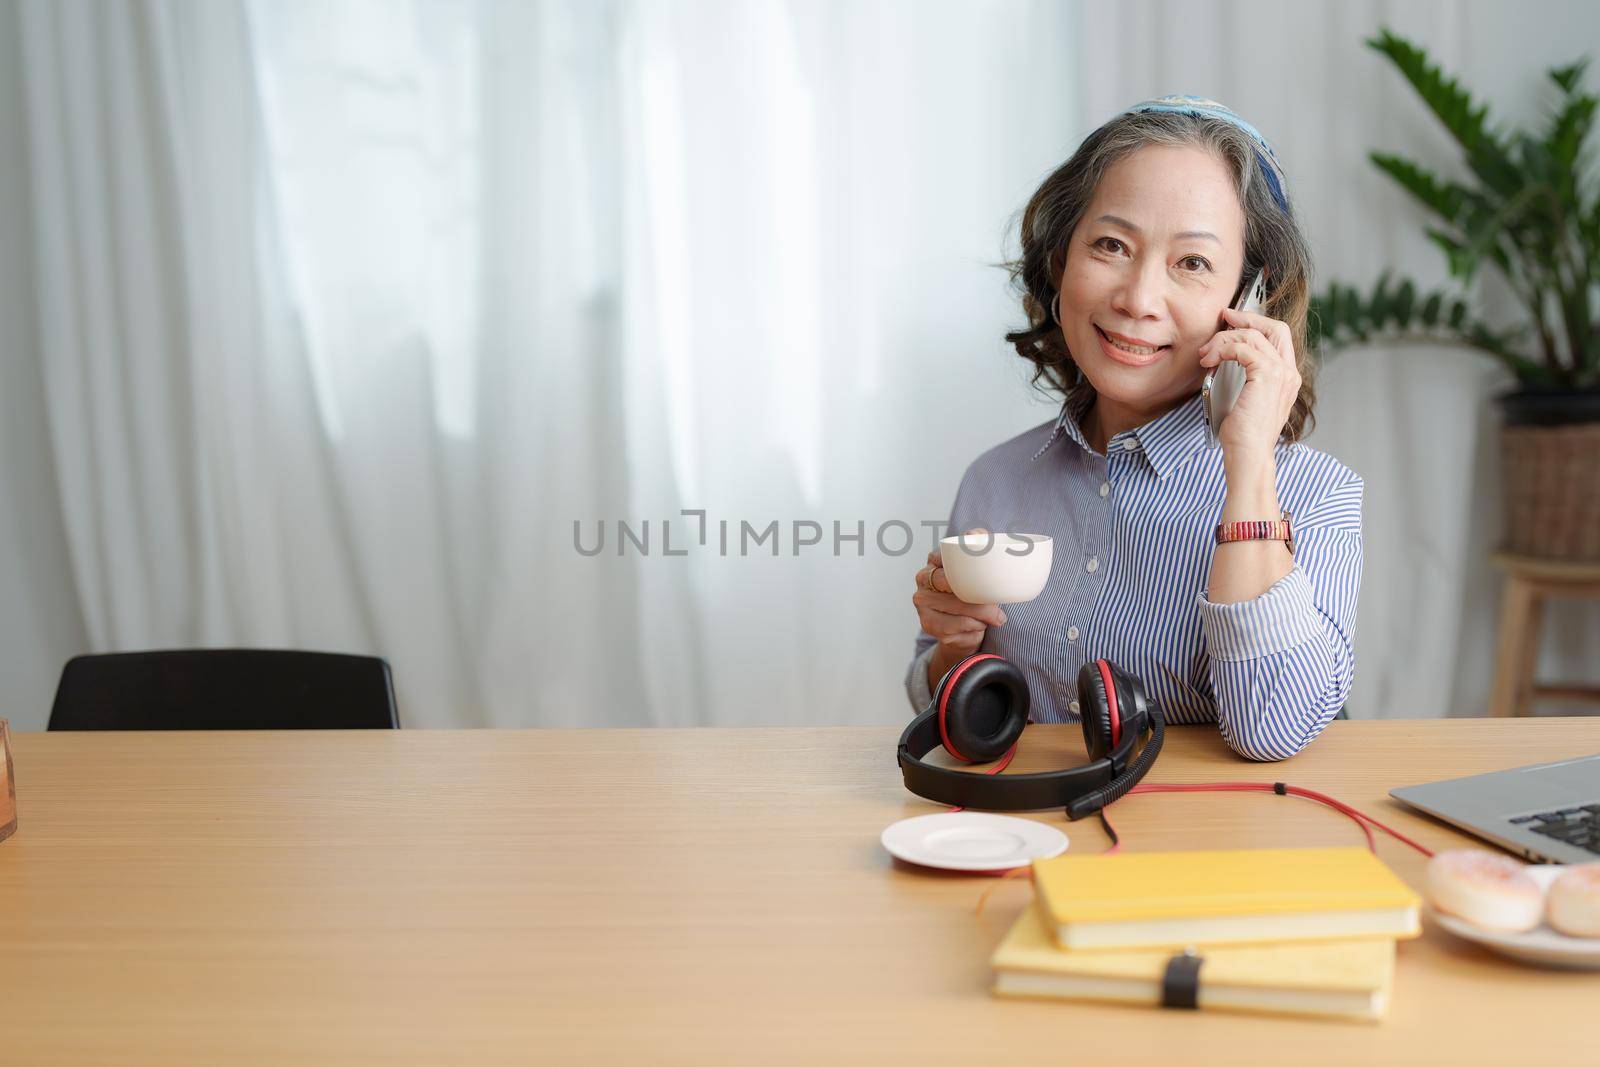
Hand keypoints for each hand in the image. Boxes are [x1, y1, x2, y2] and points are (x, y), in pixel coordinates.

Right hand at [912, 528, 1006, 689]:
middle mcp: (923, 582)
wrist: (965, 629)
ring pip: (958, 611)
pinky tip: (978, 627)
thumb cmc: (972, 593)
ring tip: (993, 619)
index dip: (963, 572)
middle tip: (999, 612)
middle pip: (954, 589)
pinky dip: (973, 629)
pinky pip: (956, 627)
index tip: (979, 582)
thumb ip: (979, 544)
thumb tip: (973, 534)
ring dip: (981, 618)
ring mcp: (923, 605)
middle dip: (981, 604)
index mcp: (934, 563)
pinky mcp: (928, 625)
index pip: (945, 561)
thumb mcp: (978, 567)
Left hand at [1197, 306, 1300, 462]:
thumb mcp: (1246, 399)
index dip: (1256, 323)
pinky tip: (1210, 361)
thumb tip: (1224, 358)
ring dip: (1224, 340)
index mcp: (1287, 377)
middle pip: (1274, 327)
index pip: (1278, 337)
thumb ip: (1246, 377)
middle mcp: (1289, 372)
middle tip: (1224, 318)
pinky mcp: (1267, 376)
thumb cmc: (1243, 435)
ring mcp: (1281, 373)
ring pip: (1252, 336)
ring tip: (1206, 355)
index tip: (1232, 321)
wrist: (1248, 454)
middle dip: (1246, 318)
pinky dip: (1223, 349)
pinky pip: (1243, 348)